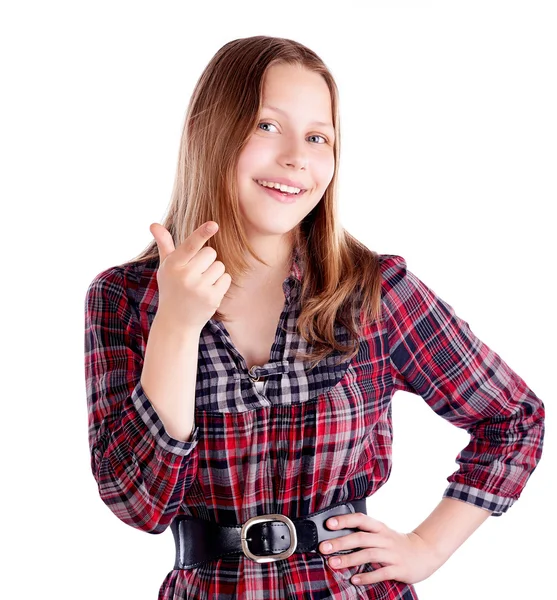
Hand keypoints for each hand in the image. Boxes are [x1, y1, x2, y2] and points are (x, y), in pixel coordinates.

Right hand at [150, 221, 231, 331]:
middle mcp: (185, 276)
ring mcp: (199, 288)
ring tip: (201, 285)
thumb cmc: (172, 288)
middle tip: (195, 274)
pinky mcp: (212, 298)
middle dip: (206, 261)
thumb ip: (165, 245)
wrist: (176, 322)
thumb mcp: (166, 267)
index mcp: (173, 265)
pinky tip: (208, 292)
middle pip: (210, 252)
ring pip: (220, 265)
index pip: (190, 245)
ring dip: (214, 273)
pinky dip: (220, 284)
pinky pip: (226, 278)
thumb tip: (154, 224)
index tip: (214, 224)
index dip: (202, 233)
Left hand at [318, 512, 443, 586]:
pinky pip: (381, 572)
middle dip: (340, 542)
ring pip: (368, 554)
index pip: (360, 519)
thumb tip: (338, 535)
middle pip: (360, 538)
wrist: (425, 552)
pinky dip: (367, 576)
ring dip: (350, 559)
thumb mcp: (382, 533)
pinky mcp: (398, 569)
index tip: (328, 524)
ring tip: (333, 564)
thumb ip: (365, 533)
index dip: (344, 520)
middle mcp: (384, 538)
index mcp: (379, 528)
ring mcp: (392, 554)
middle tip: (324, 547)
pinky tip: (354, 580)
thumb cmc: (397, 543)